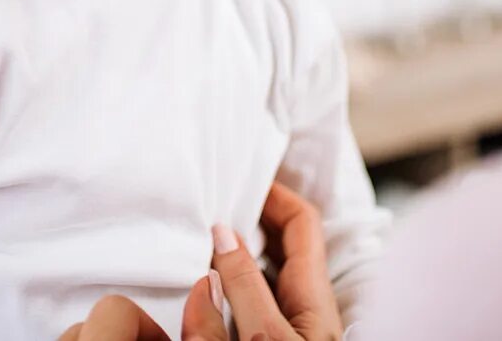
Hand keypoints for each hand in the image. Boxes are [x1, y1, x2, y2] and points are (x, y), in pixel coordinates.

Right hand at [58, 181, 343, 340]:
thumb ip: (245, 289)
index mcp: (314, 299)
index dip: (276, 194)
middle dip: (242, 228)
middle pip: (275, 252)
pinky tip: (187, 299)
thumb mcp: (267, 340)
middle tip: (205, 208)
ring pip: (249, 287)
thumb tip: (223, 234)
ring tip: (187, 248)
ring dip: (221, 266)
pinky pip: (232, 316)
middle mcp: (302, 314)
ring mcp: (281, 333)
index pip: (303, 224)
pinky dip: (212, 302)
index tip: (240, 178)